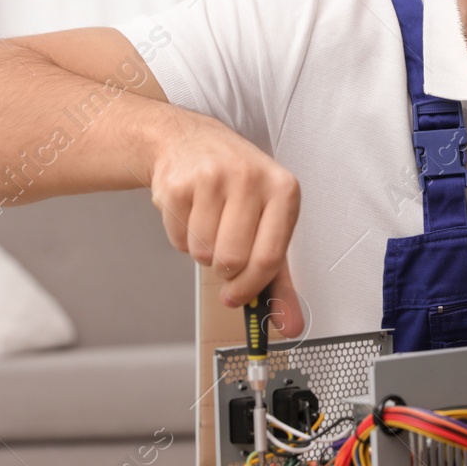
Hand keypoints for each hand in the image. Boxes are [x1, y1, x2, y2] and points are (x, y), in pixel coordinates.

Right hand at [147, 110, 305, 333]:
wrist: (188, 141)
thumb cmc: (237, 187)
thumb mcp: (268, 223)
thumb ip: (280, 279)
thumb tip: (289, 325)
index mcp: (283, 189)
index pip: (269, 258)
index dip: (251, 287)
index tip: (238, 297)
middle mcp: (250, 178)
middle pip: (232, 260)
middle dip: (225, 268)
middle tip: (223, 249)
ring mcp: (212, 178)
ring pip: (203, 253)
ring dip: (202, 251)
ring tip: (208, 223)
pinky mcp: (177, 183)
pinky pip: (177, 240)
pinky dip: (181, 238)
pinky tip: (190, 212)